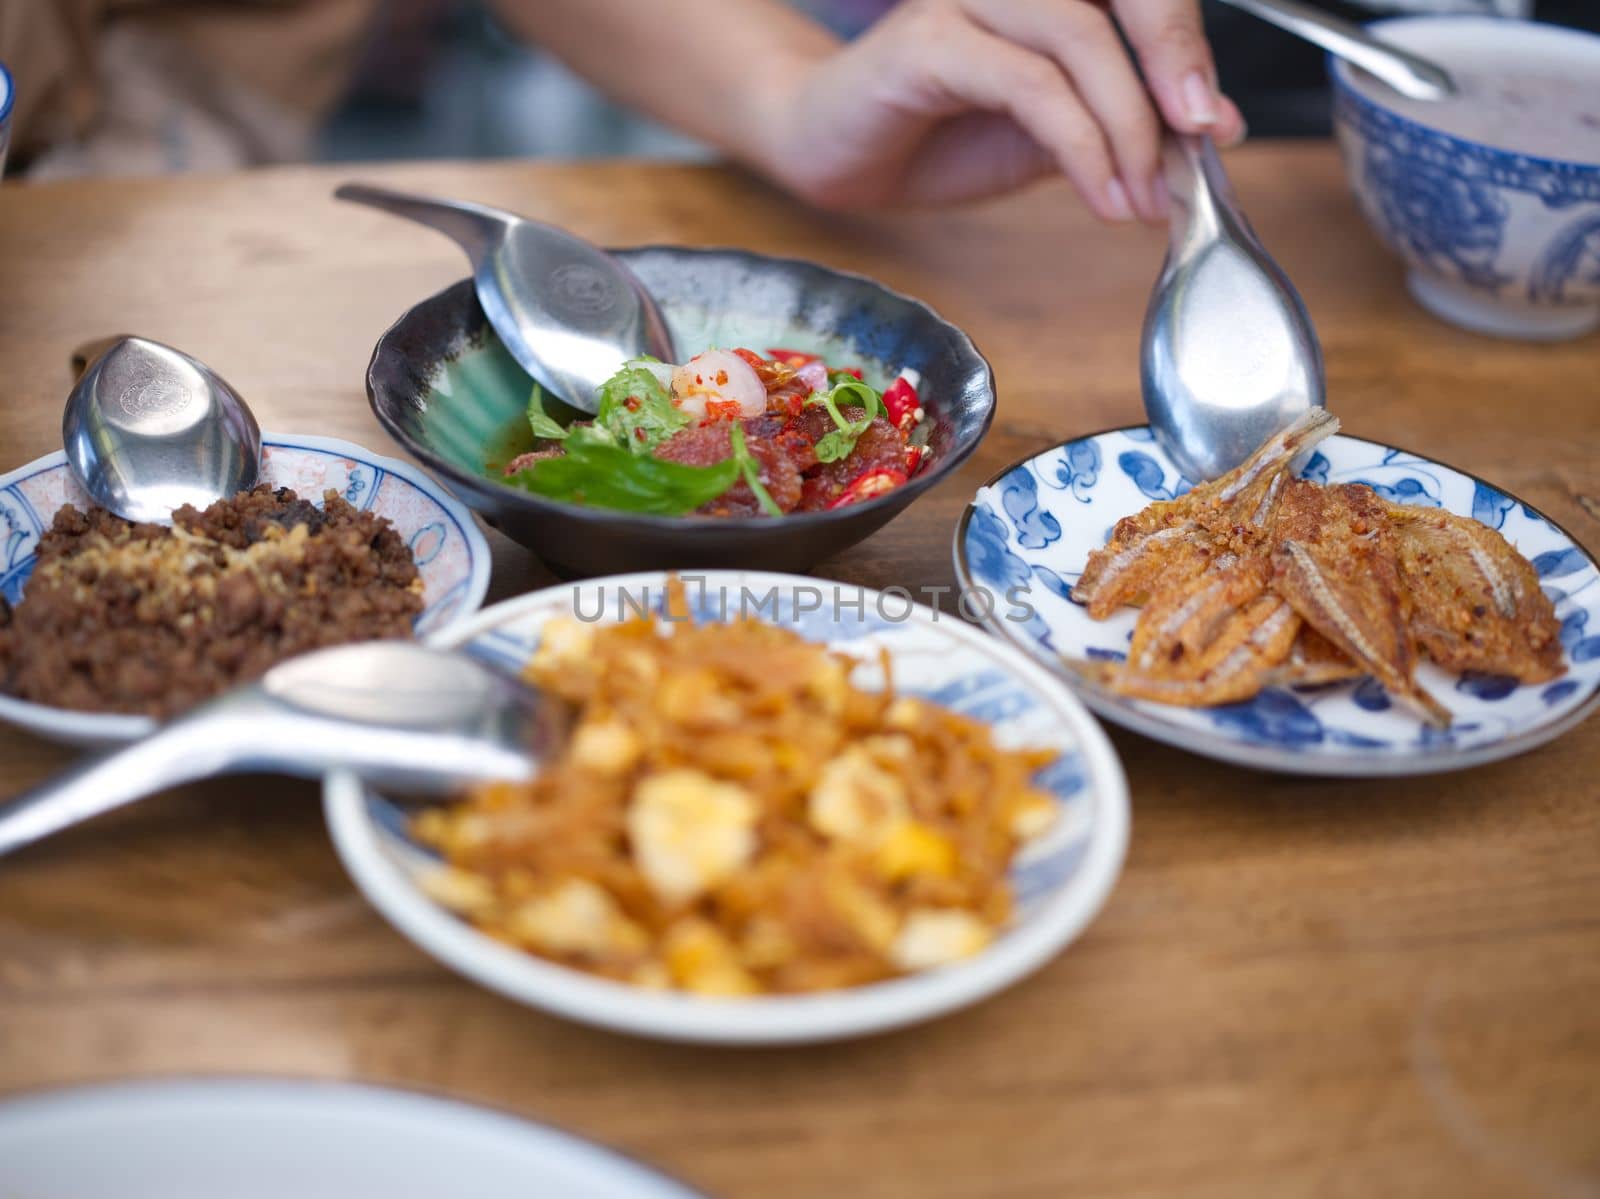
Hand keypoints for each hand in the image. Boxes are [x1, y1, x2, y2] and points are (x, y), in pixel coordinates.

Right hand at [755, 0, 1245, 220]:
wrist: (832, 154)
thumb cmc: (935, 135)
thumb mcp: (1052, 137)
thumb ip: (1125, 124)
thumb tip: (1213, 129)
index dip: (1187, 47)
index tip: (1215, 126)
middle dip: (1175, 63)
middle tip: (1202, 140)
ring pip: (1082, 38)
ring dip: (1128, 127)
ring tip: (1142, 197)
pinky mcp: (929, 39)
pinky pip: (1030, 84)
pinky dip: (1079, 145)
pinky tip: (1101, 194)